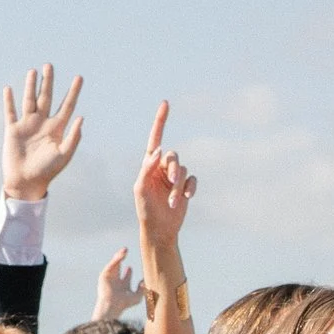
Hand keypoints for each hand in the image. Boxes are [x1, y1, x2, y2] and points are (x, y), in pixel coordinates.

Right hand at [1, 64, 83, 201]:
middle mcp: (42, 123)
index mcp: (57, 128)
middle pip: (46, 97)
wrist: (25, 182)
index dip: (73, 91)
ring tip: (33, 71)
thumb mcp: (64, 155)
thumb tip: (81, 118)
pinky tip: (9, 89)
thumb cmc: (47, 171)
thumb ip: (73, 137)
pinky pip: (10, 112)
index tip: (79, 77)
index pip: (67, 105)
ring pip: (29, 100)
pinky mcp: (13, 130)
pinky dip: (9, 101)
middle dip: (48, 82)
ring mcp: (27, 125)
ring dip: (30, 86)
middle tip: (49, 65)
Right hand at [94, 249, 139, 321]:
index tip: (130, 267)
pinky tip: (121, 254)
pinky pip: (111, 265)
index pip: (126, 277)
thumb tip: (144, 281)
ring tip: (125, 249)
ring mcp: (109, 279)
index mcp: (123, 287)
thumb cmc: (124, 303)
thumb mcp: (137, 297)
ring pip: (114, 265)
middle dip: (122, 261)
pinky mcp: (104, 276)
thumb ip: (142, 289)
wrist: (112, 304)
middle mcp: (116, 282)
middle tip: (126, 253)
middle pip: (119, 269)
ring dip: (119, 256)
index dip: (129, 272)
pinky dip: (116, 259)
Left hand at [132, 104, 196, 246]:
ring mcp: (175, 177)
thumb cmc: (145, 210)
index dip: (161, 121)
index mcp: (149, 165)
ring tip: (174, 202)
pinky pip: (193, 180)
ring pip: (183, 171)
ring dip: (179, 187)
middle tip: (171, 184)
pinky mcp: (186, 187)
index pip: (155, 139)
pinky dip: (190, 188)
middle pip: (173, 157)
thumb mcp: (140, 189)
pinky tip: (186, 198)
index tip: (165, 103)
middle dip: (173, 171)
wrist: (159, 230)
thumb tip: (157, 150)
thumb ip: (147, 168)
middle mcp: (162, 168)